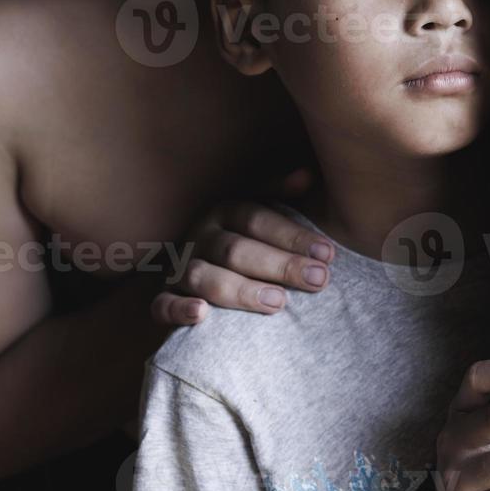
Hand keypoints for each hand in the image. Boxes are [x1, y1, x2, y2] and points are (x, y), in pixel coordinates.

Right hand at [151, 168, 335, 323]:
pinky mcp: (164, 297)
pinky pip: (162, 305)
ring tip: (278, 302)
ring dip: (239, 290)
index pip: (258, 219)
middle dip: (279, 265)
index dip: (293, 236)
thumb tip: (307, 176)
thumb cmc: (245, 239)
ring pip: (201, 275)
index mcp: (224, 211)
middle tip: (317, 280)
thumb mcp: (261, 211)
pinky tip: (202, 314)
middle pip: (236, 249)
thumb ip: (280, 194)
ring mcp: (179, 266)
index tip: (328, 254)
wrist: (200, 266)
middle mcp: (200, 236)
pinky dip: (178, 309)